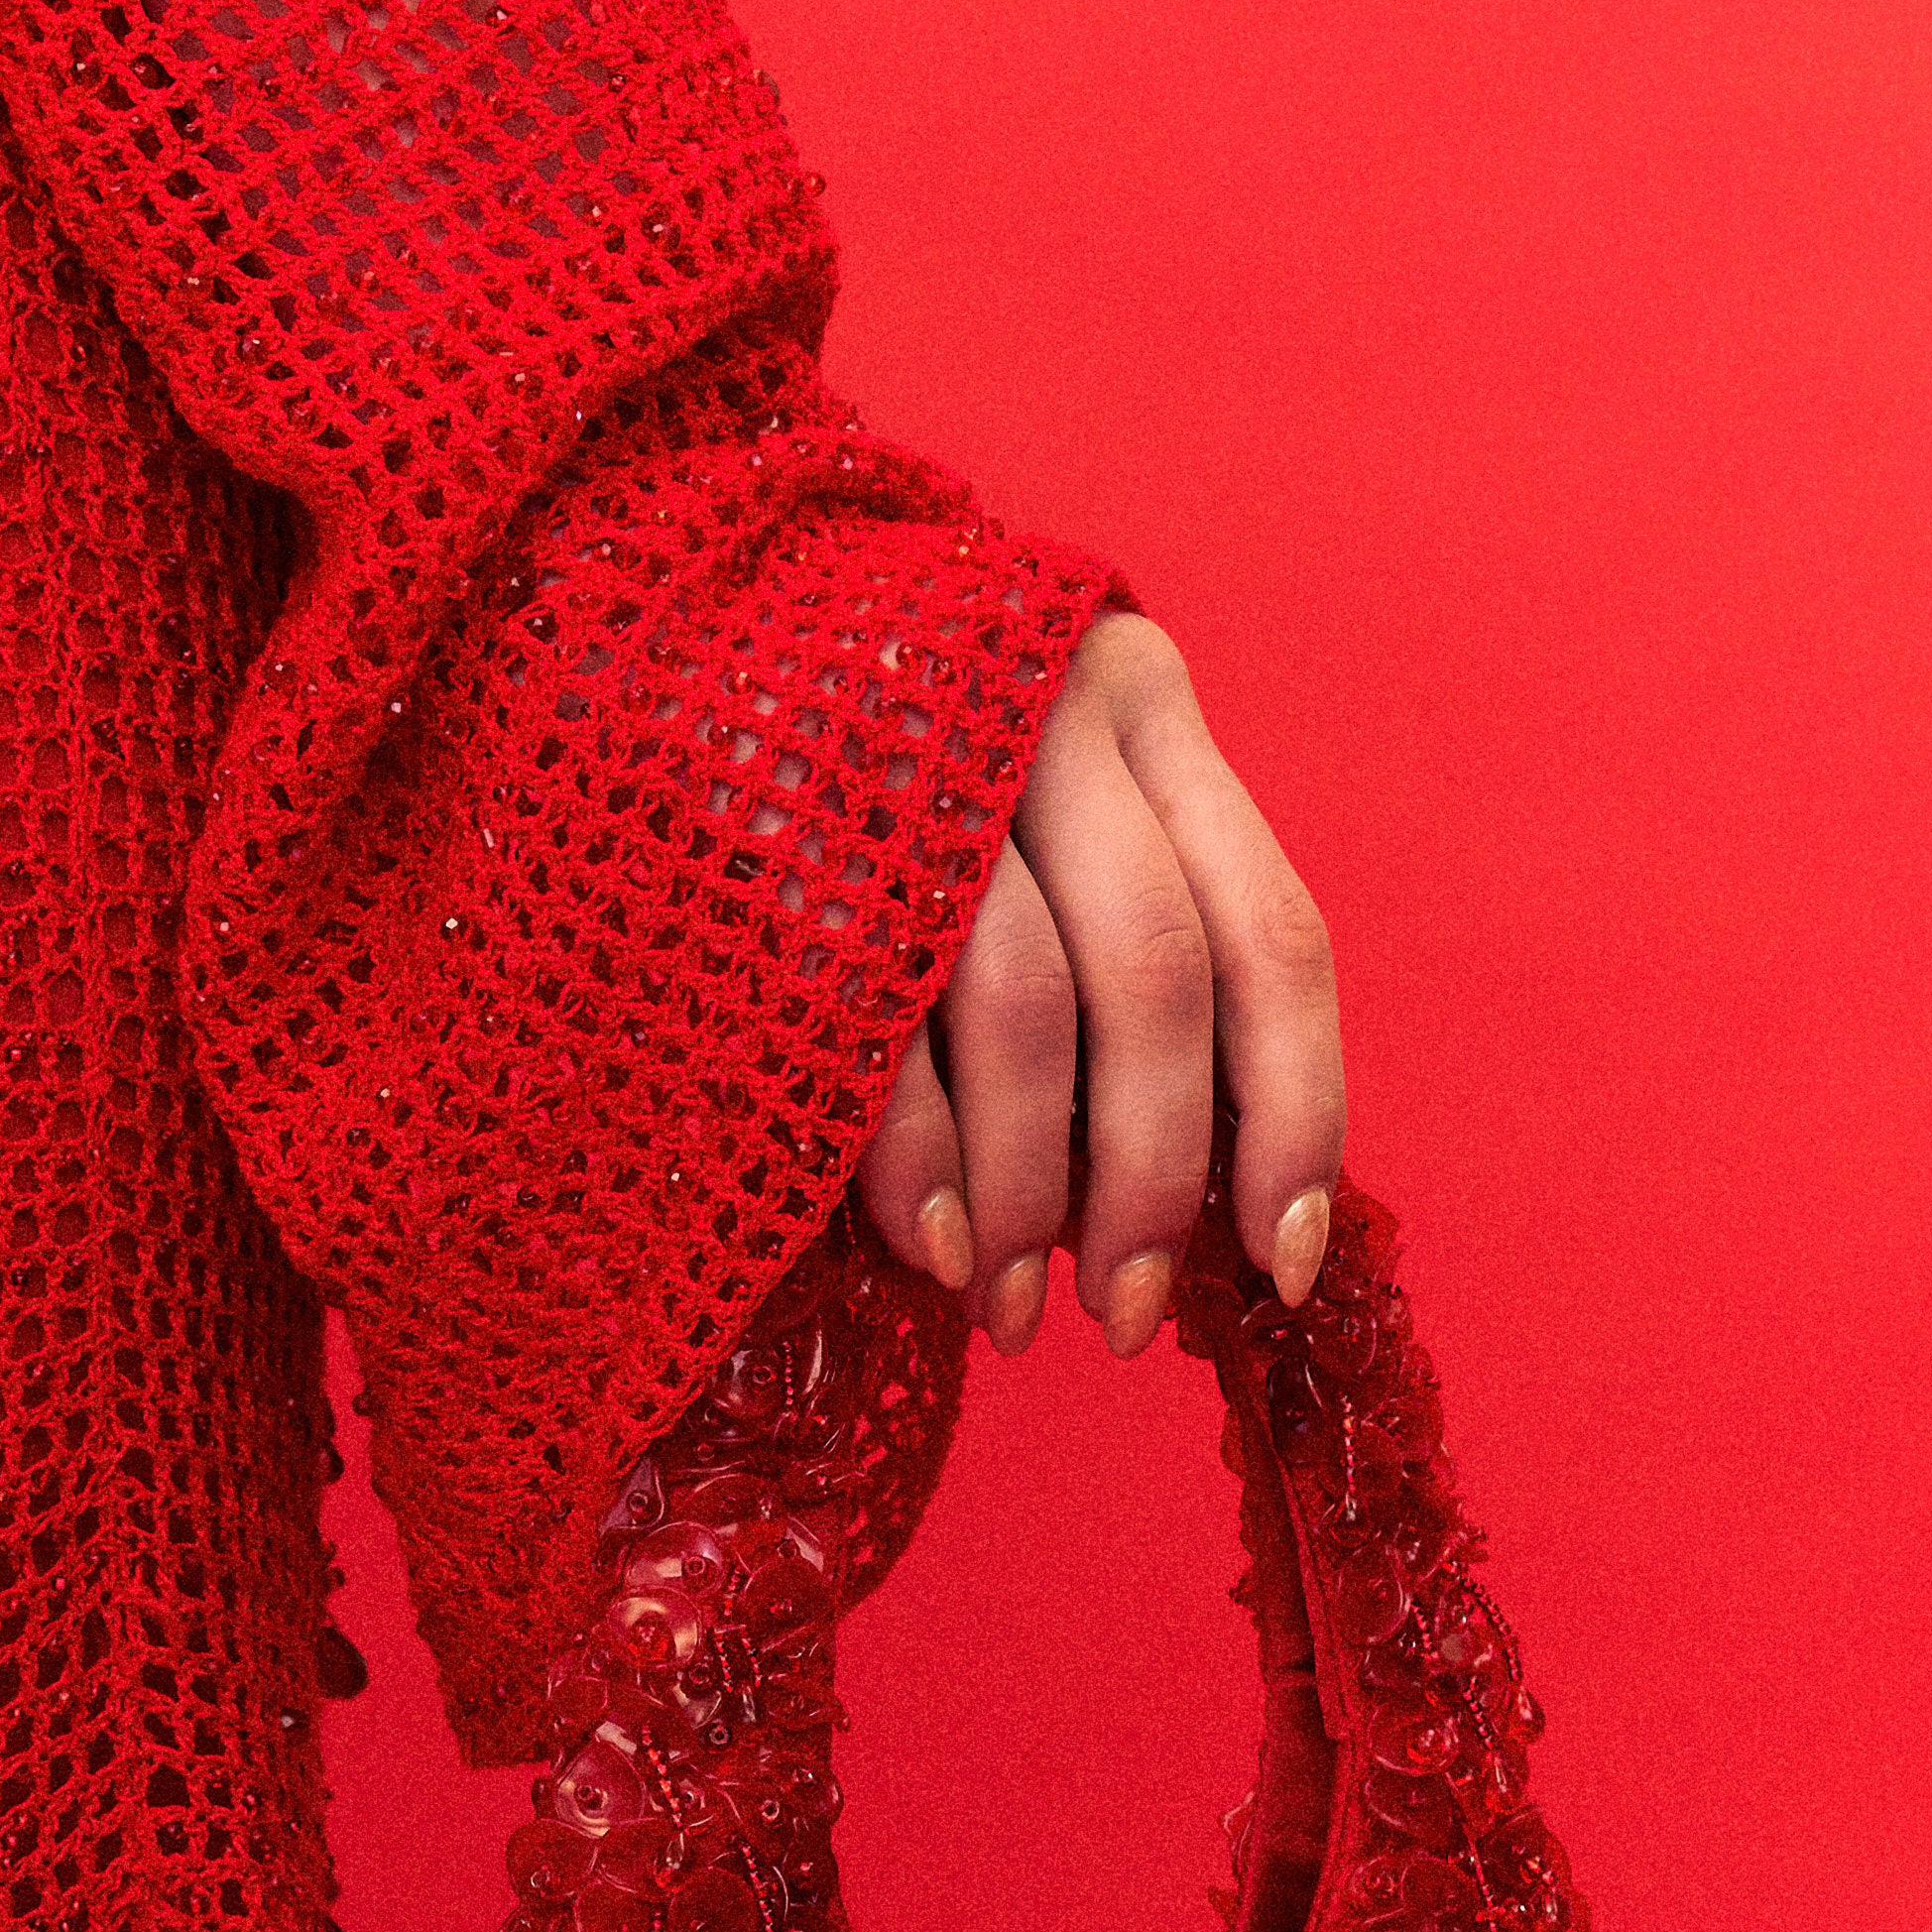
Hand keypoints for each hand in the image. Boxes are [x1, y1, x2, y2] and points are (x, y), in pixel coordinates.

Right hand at [855, 609, 1346, 1358]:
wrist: (636, 611)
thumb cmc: (855, 751)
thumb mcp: (1023, 789)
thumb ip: (1112, 929)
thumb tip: (1190, 1186)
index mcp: (1139, 707)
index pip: (1269, 935)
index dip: (1295, 1120)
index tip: (1282, 1263)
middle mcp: (1048, 716)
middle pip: (1158, 983)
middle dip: (1154, 1185)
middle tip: (1126, 1321)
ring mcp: (913, 769)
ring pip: (1028, 1013)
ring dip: (1032, 1195)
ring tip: (1008, 1307)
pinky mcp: (788, 838)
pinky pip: (883, 1029)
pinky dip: (921, 1162)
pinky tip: (936, 1250)